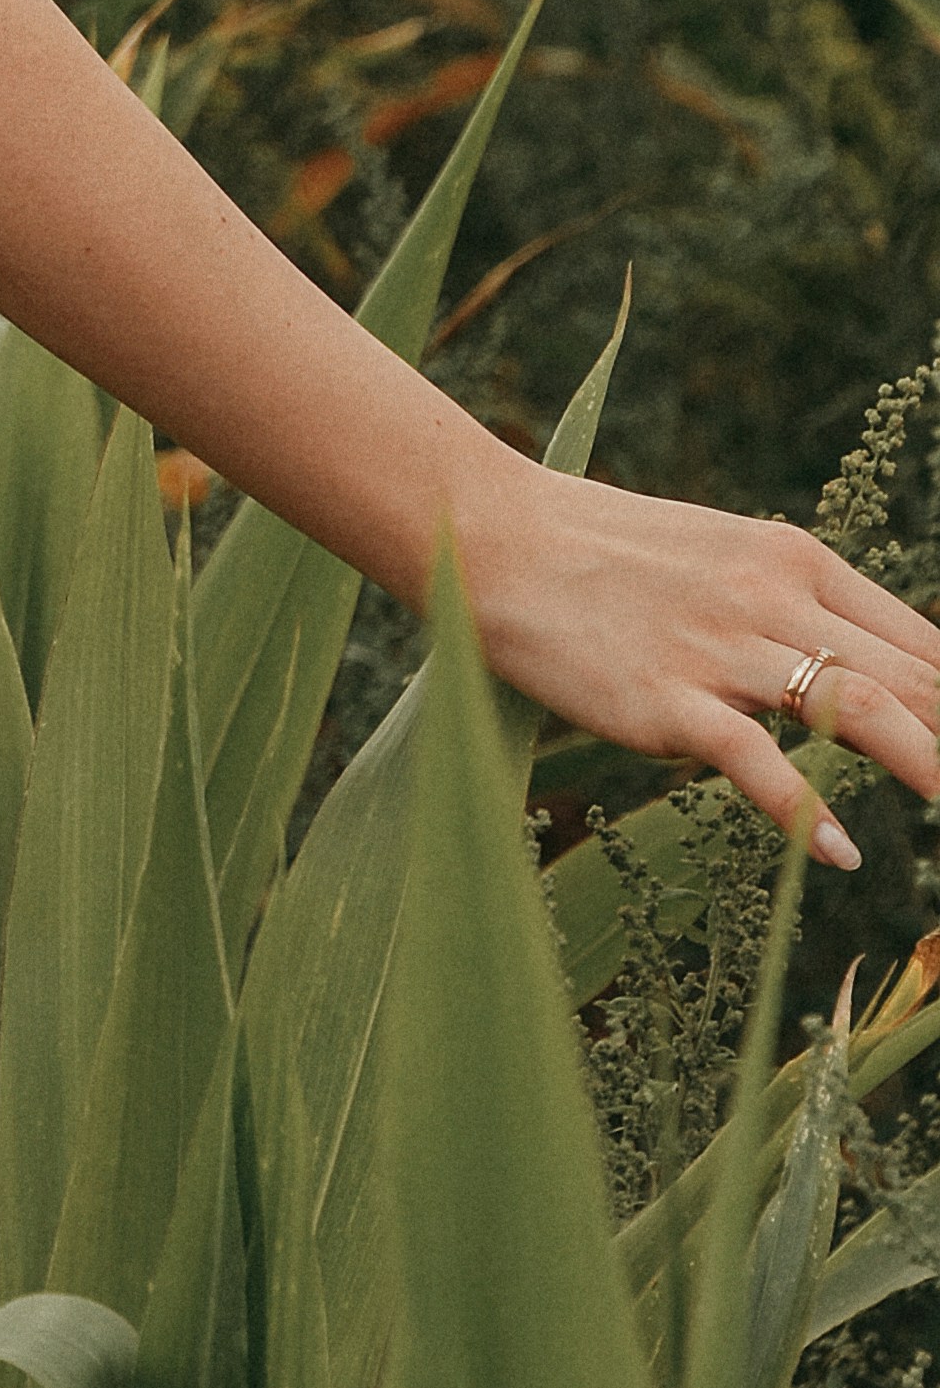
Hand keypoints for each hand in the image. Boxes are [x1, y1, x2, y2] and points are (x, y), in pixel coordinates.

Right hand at [455, 461, 939, 868]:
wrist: (491, 535)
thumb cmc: (601, 550)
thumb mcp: (719, 555)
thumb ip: (791, 605)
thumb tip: (863, 672)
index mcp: (793, 558)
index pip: (924, 641)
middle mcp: (771, 596)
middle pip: (914, 677)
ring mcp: (719, 648)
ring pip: (861, 709)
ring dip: (928, 766)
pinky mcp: (665, 698)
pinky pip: (755, 762)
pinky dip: (808, 812)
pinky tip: (842, 852)